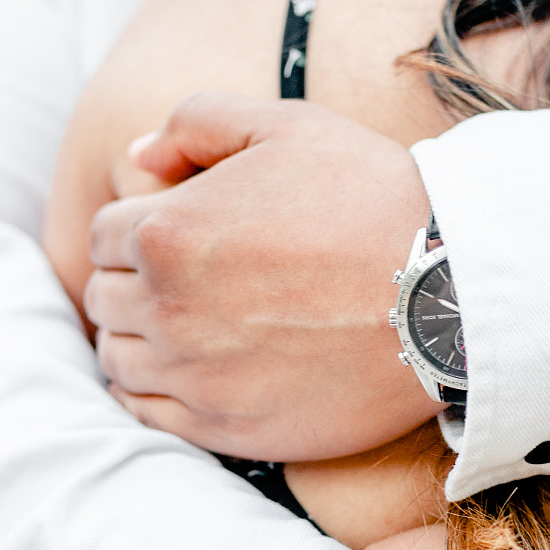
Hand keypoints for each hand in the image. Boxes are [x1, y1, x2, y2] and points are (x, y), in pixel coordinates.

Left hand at [85, 89, 441, 461]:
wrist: (447, 294)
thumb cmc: (371, 198)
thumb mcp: (286, 125)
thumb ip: (196, 122)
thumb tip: (136, 155)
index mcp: (167, 231)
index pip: (102, 235)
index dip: (136, 226)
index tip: (178, 231)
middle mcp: (166, 309)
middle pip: (104, 297)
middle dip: (133, 279)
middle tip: (187, 275)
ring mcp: (194, 375)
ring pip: (117, 358)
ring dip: (137, 337)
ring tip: (186, 323)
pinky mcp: (225, 427)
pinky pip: (146, 414)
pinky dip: (151, 390)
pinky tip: (188, 370)